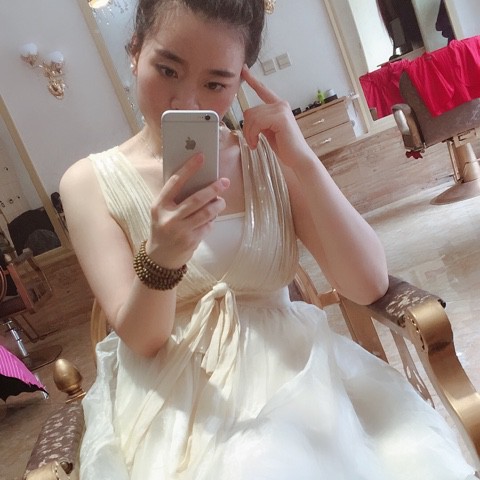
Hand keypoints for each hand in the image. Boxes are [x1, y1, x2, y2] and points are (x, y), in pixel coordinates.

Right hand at [147, 153, 229, 268]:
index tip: (201, 157)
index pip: (175, 182)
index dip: (189, 168)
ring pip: (206, 213)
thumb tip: (199, 179)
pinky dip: (212, 220)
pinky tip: (211, 218)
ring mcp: (181, 231)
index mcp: (159, 205)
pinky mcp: (191, 241)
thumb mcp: (161, 211)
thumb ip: (175, 198)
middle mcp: (169, 218)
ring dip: (218, 205)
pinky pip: (208, 226)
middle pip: (196, 199)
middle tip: (225, 182)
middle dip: (213, 189)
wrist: (159, 258)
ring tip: (221, 201)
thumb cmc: (162, 228)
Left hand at [241, 65, 310, 166]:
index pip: (263, 90)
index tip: (244, 69)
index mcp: (278, 107)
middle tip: (251, 141)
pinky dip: (253, 134)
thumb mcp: (269, 131)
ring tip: (254, 143)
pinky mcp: (281, 117)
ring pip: (252, 117)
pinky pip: (257, 122)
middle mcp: (280, 105)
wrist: (298, 158)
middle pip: (250, 111)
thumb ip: (260, 121)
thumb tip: (247, 118)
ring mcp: (281, 110)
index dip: (252, 80)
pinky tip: (256, 143)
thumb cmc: (285, 147)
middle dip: (246, 128)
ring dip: (249, 133)